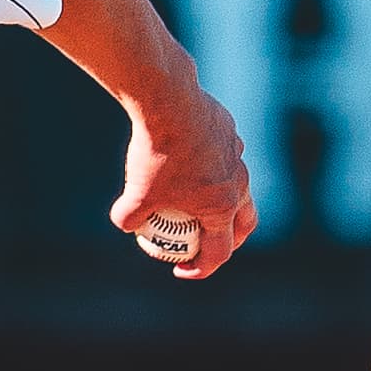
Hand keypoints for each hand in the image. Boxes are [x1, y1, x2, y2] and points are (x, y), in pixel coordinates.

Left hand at [111, 97, 258, 278]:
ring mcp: (238, 157)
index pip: (219, 252)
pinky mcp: (230, 133)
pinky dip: (210, 165)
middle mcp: (238, 185)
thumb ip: (128, 217)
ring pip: (237, 186)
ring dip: (223, 200)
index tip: (181, 268)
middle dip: (231, 240)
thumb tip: (126, 225)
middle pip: (244, 223)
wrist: (169, 102)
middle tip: (207, 243)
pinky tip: (186, 159)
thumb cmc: (156, 154)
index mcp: (222, 208)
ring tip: (198, 201)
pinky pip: (223, 156)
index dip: (200, 268)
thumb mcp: (135, 193)